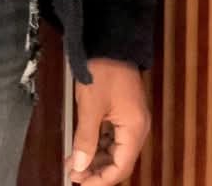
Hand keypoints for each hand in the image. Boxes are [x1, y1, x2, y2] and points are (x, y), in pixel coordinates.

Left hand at [64, 59, 149, 183]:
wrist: (109, 40)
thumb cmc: (101, 70)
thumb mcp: (90, 106)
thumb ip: (85, 139)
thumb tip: (80, 167)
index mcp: (135, 129)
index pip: (121, 167)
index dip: (101, 180)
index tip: (81, 184)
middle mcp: (137, 127)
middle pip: (119, 160)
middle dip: (97, 171)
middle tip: (74, 176)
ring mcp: (131, 119)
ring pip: (115, 149)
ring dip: (95, 158)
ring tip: (73, 165)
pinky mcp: (123, 111)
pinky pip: (112, 135)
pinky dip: (97, 144)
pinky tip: (81, 148)